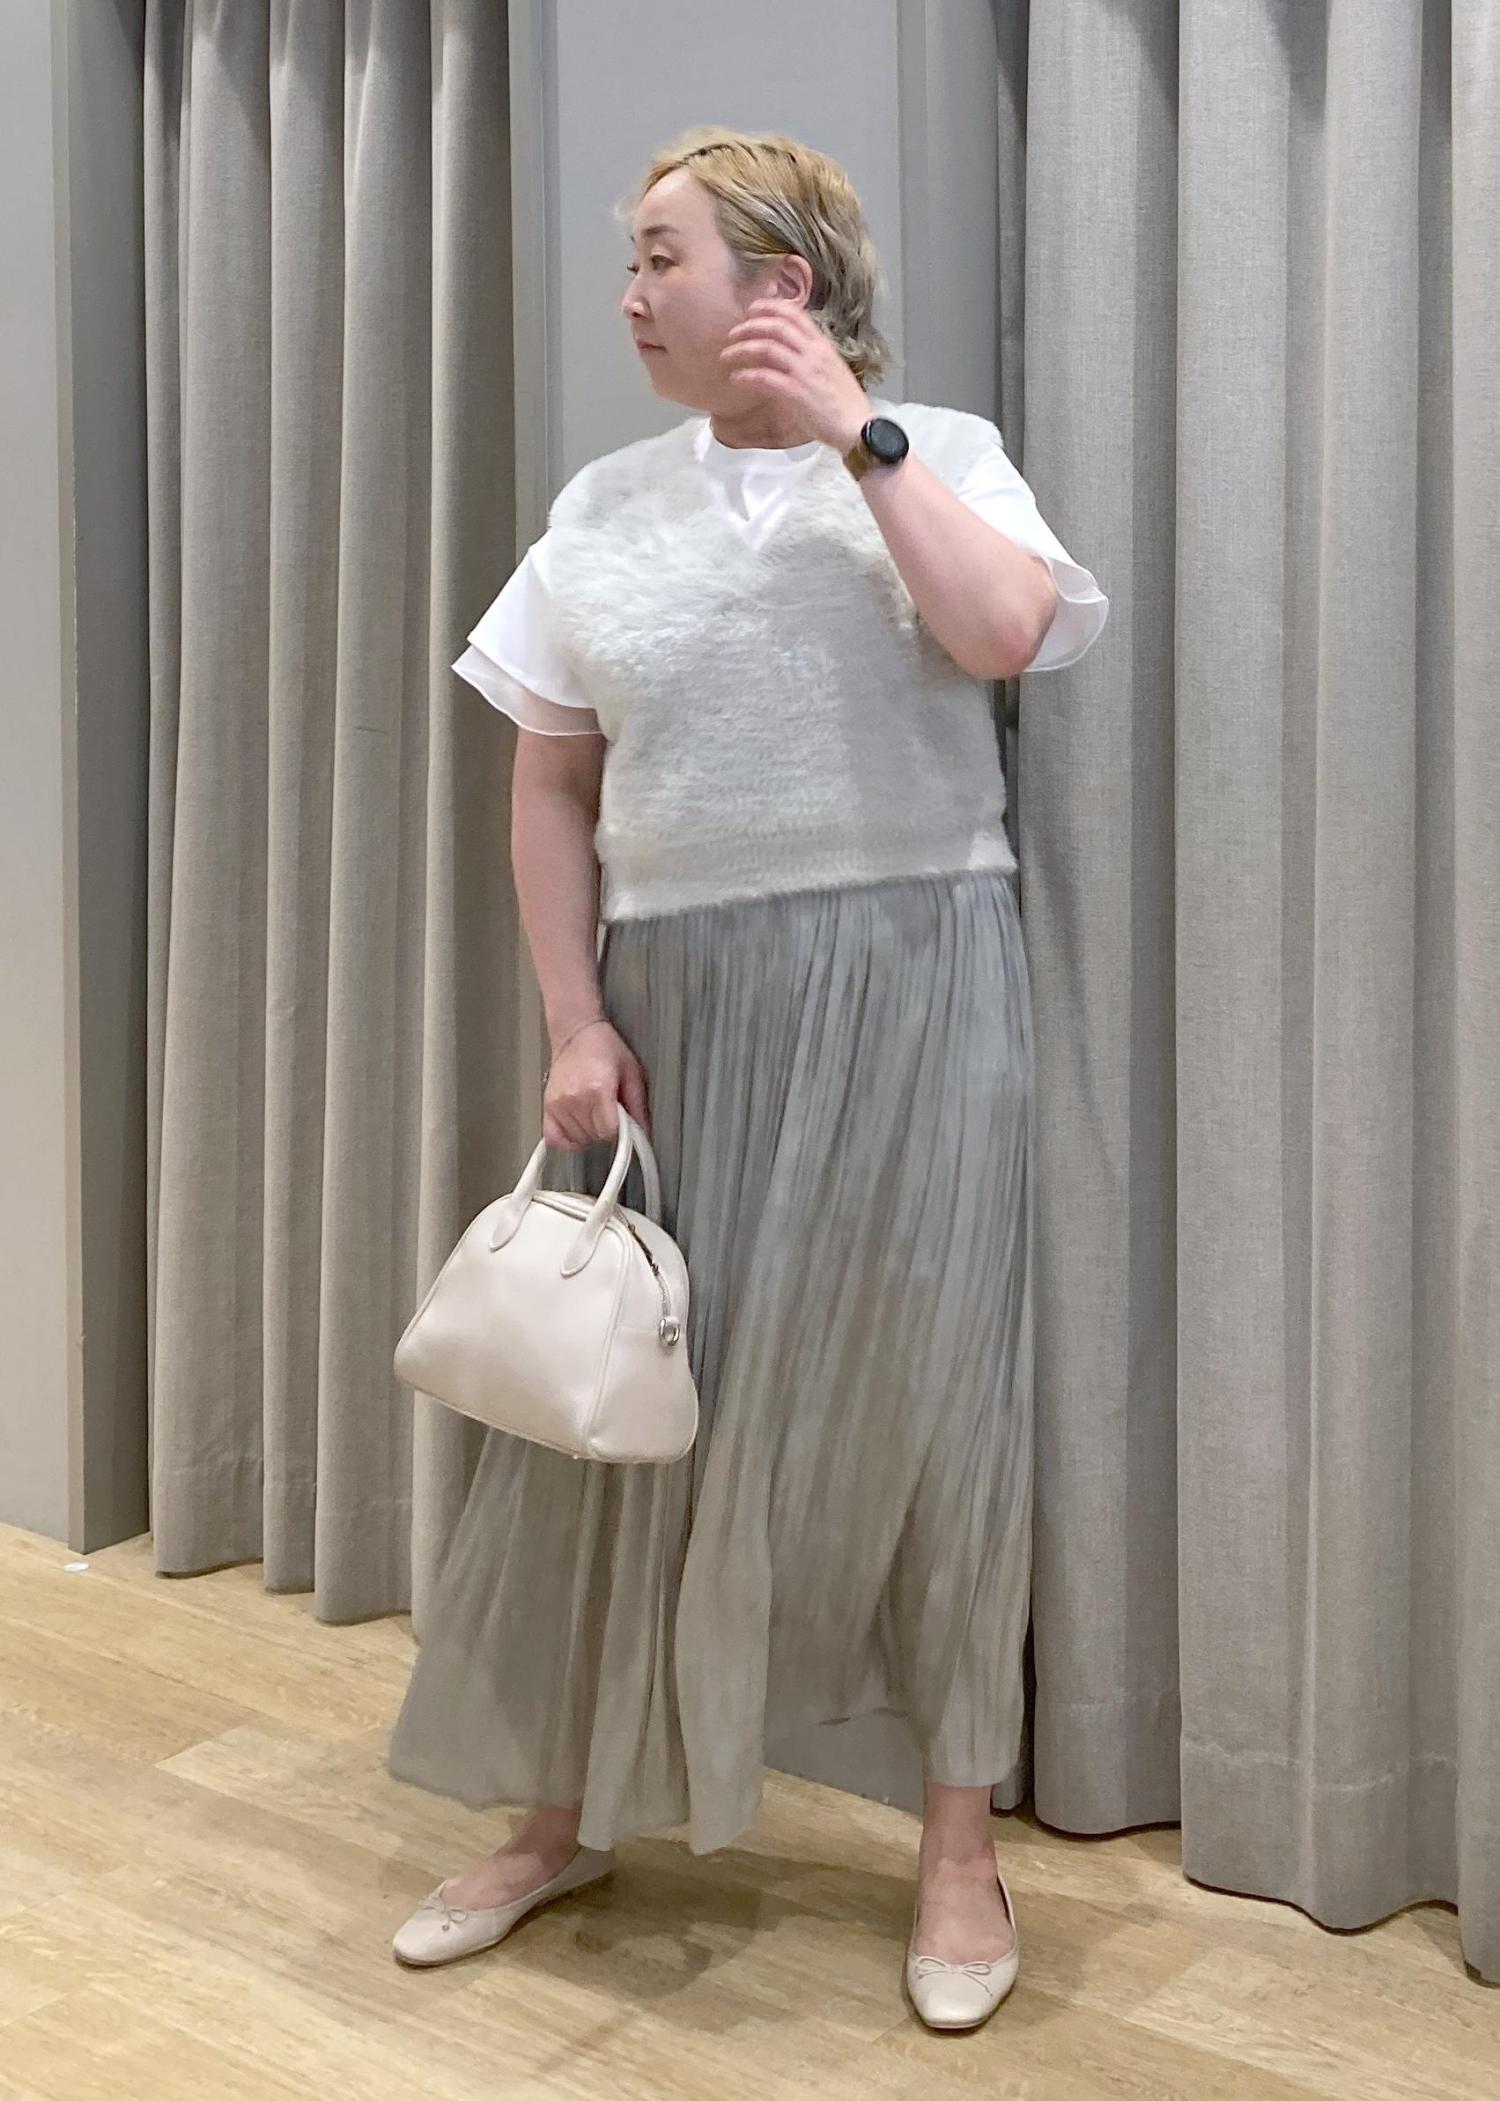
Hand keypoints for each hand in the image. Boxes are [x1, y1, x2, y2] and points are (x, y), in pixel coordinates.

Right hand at [543, 1020, 651, 1150]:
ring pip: (579, 1139)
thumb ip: (638, 1105)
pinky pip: (556, 1138)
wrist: (576, 1033)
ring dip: (590, 1132)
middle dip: (607, 1129)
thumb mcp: (631, 1072)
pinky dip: (568, 1140)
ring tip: (594, 1112)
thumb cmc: (603, 1047)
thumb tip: (644, 1131)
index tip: (623, 1121)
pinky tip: (578, 1129)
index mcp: (598, 1089)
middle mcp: (575, 1098)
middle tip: (610, 1111)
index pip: (610, 1131)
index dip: (621, 1130)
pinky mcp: (548, 1106)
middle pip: (596, 1136)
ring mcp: (559, 1104)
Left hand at [719, 297, 871, 453]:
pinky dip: (746, 376)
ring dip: (742, 349)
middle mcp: (813, 352)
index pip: (794, 314)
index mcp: (822, 345)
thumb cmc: (845, 405)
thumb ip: (811, 358)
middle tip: (732, 334)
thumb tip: (789, 355)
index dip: (770, 307)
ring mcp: (804, 371)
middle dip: (749, 326)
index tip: (752, 310)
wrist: (858, 427)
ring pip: (766, 347)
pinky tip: (736, 379)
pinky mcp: (795, 392)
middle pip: (775, 326)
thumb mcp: (831, 370)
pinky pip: (764, 377)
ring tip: (727, 355)